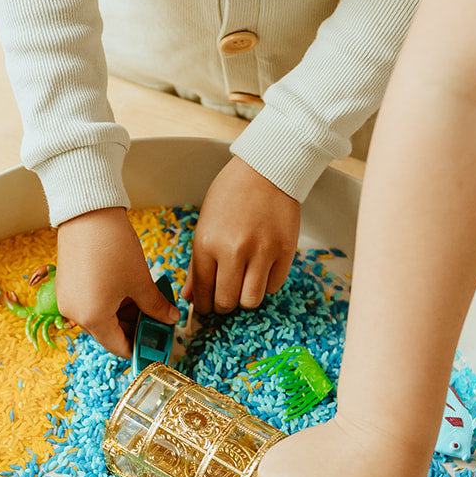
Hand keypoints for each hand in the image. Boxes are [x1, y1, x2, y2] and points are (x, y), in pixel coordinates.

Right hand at [55, 208, 179, 356]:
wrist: (87, 212)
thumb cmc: (113, 248)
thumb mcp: (140, 281)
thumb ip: (156, 307)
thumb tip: (170, 319)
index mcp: (93, 319)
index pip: (120, 347)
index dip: (142, 347)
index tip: (158, 343)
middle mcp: (75, 314)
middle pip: (109, 333)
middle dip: (134, 328)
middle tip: (157, 318)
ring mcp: (68, 300)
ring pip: (101, 317)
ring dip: (123, 314)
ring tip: (145, 299)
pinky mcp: (66, 285)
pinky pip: (90, 303)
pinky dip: (109, 302)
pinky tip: (127, 289)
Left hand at [185, 156, 299, 312]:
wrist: (266, 170)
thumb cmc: (231, 194)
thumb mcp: (205, 224)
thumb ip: (197, 263)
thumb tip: (190, 296)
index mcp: (207, 243)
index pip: (202, 291)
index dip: (203, 305)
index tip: (206, 307)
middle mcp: (234, 250)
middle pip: (227, 302)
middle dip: (223, 306)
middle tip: (225, 299)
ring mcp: (262, 252)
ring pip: (251, 301)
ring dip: (245, 299)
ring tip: (243, 287)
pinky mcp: (285, 251)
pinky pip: (273, 286)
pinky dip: (266, 284)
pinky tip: (261, 271)